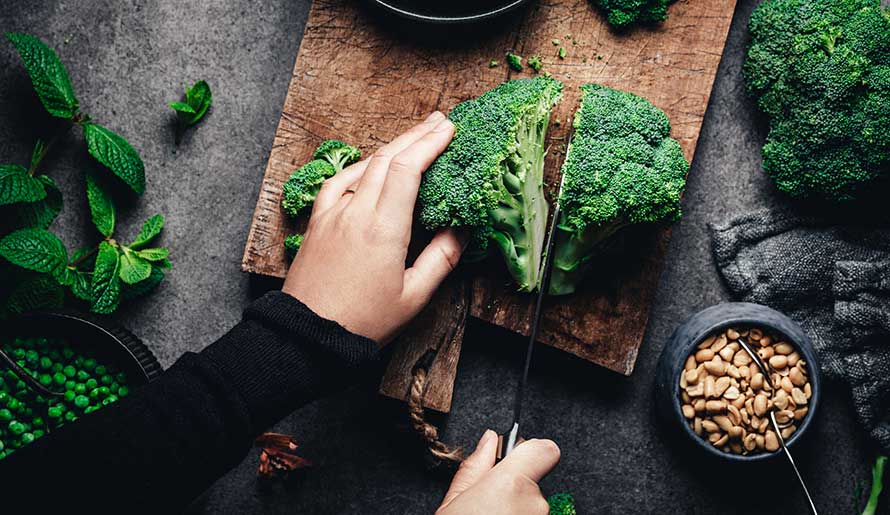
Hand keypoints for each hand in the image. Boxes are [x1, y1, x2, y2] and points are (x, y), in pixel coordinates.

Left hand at [282, 112, 463, 343]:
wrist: (307, 336)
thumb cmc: (363, 322)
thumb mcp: (413, 296)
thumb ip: (441, 258)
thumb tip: (460, 230)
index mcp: (383, 228)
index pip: (407, 169)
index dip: (430, 143)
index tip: (449, 128)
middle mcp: (355, 213)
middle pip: (387, 158)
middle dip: (415, 135)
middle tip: (440, 120)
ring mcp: (332, 215)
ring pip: (363, 166)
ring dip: (390, 147)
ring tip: (412, 138)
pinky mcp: (317, 223)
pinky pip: (337, 182)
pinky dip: (358, 167)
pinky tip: (368, 165)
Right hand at [436, 430, 560, 514]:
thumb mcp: (452, 502)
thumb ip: (474, 468)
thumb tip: (489, 441)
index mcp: (511, 484)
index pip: (544, 450)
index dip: (530, 451)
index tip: (513, 460)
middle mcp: (535, 504)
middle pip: (532, 481)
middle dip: (512, 488)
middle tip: (486, 504)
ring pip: (531, 505)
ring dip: (515, 509)